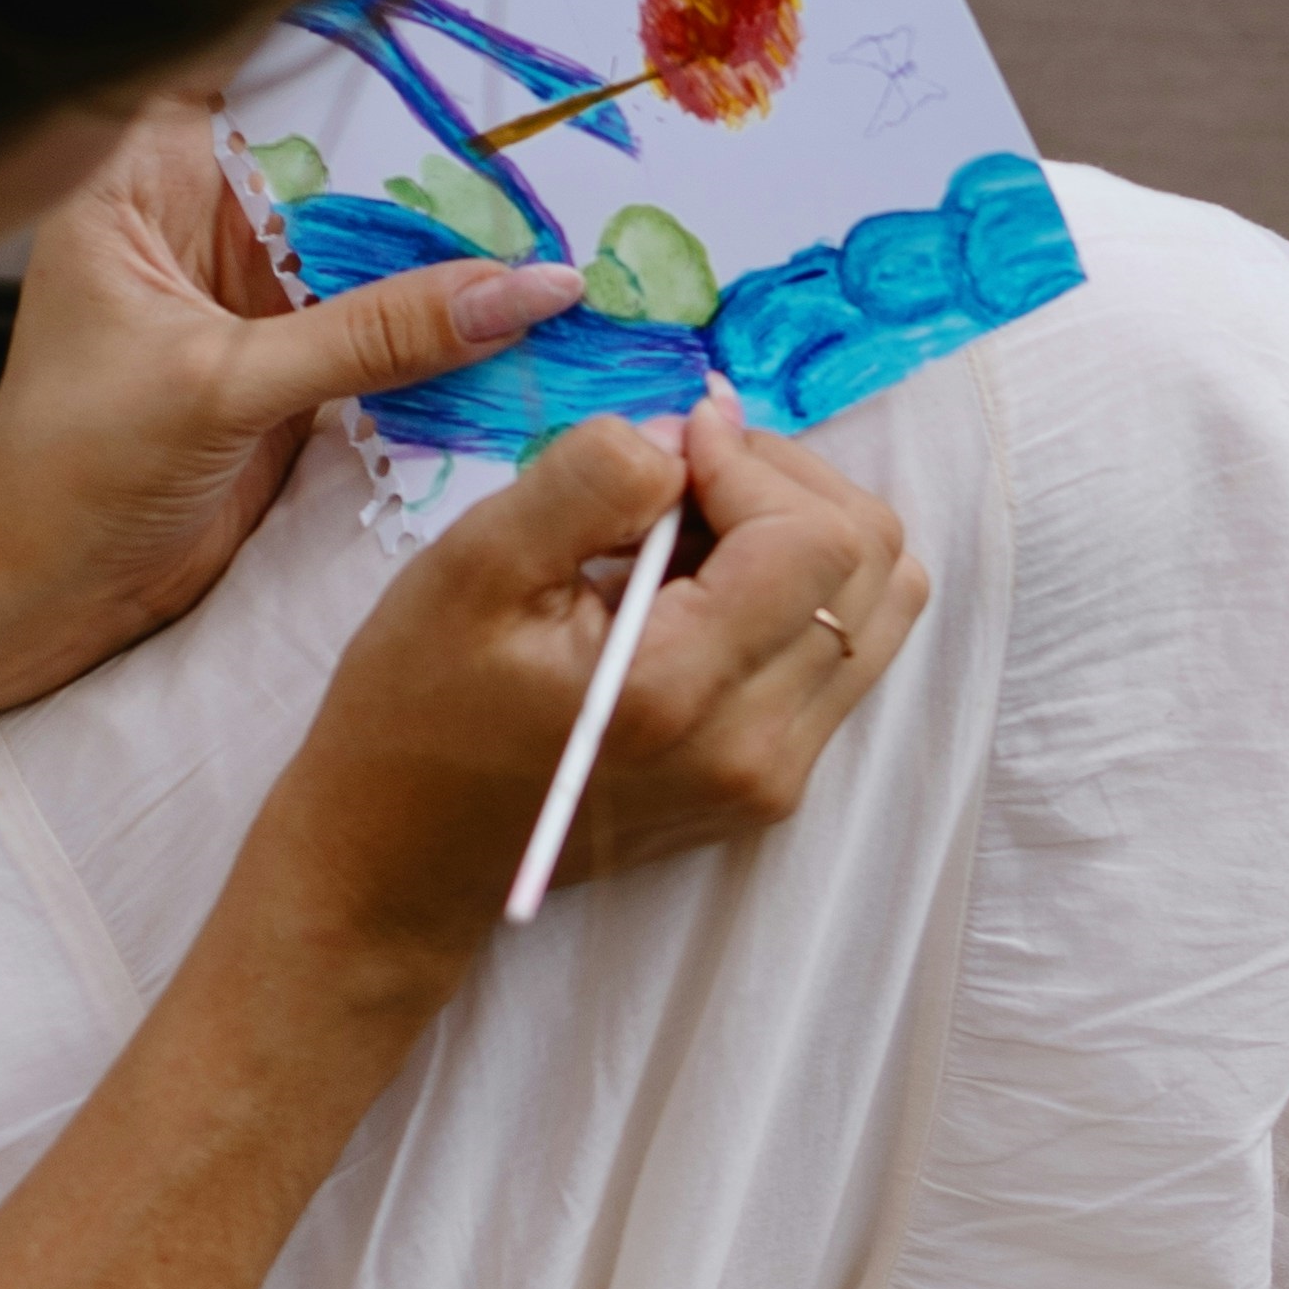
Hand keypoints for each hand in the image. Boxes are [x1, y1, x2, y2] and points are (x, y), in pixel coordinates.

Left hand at [0, 108, 590, 706]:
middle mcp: (201, 222)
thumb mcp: (226, 384)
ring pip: (376, 253)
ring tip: (569, 232)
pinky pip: (390, 331)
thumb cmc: (75, 469)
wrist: (49, 592)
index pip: (268, 89)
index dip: (368, 69)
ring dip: (458, 257)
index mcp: (143, 179)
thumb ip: (375, 335)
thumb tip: (524, 290)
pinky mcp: (297, 366)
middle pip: (342, 171)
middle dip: (440, 170)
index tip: (475, 65)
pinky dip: (451, 332)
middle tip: (556, 158)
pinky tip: (527, 317)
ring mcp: (254, 298)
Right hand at [247, 394, 925, 973]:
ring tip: (699, 526)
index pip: (817, 539)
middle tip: (686, 473)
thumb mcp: (474, 565)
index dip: (755, 462)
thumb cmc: (417, 706)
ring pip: (881, 606)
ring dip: (804, 534)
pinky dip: (796, 592)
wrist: (407, 855)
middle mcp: (757, 744)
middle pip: (874, 562)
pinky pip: (845, 653)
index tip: (673, 448)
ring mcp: (779, 773)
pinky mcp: (779, 781)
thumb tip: (694, 433)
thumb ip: (592, 482)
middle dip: (789, 485)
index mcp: (678, 690)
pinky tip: (704, 586)